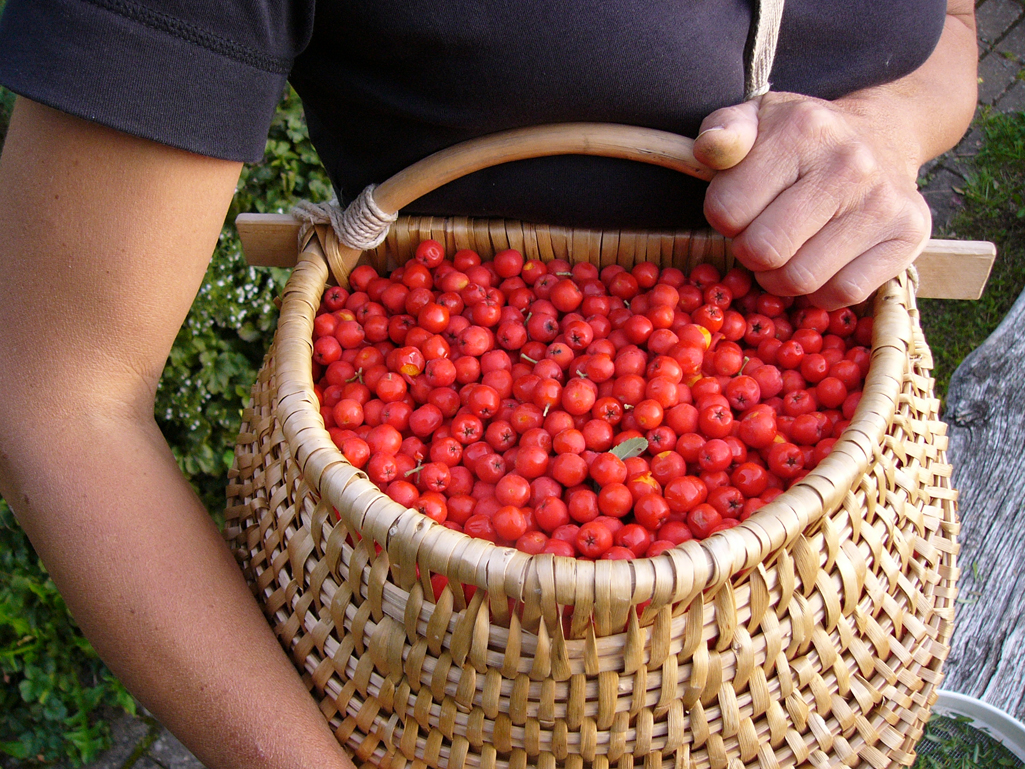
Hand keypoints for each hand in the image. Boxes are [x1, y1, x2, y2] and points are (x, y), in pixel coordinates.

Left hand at [692, 92, 931, 309]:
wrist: (883, 134)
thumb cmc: (802, 139)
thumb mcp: (757, 119)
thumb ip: (723, 132)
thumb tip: (711, 148)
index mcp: (802, 130)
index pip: (727, 210)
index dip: (723, 217)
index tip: (742, 207)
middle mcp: (847, 164)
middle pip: (764, 251)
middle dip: (750, 252)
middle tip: (762, 236)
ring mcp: (882, 202)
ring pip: (801, 279)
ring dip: (781, 278)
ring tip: (789, 251)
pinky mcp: (908, 235)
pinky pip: (843, 293)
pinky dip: (822, 292)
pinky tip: (822, 264)